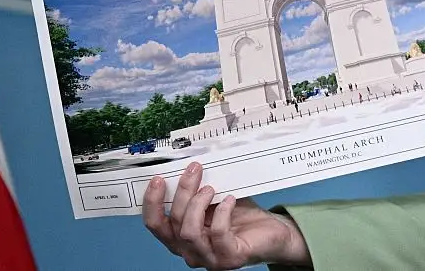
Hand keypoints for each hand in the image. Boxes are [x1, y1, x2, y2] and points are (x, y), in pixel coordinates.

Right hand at [142, 162, 311, 268]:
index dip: (152, 203)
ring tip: (211, 188)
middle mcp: (191, 251)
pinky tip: (229, 200)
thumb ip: (199, 190)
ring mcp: (209, 258)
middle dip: (182, 192)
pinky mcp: (229, 258)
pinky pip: (217, 234)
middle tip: (195, 170)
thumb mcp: (214, 200)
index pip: (156, 225)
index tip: (158, 179)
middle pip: (173, 223)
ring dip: (198, 204)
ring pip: (189, 232)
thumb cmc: (240, 216)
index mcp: (181, 238)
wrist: (273, 233)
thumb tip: (189, 167)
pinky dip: (222, 213)